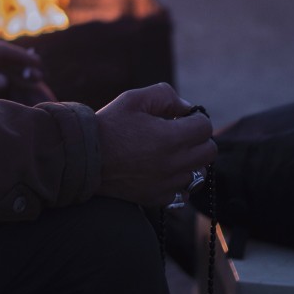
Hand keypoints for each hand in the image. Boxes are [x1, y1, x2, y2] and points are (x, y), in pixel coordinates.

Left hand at [0, 40, 46, 99]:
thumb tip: (3, 81)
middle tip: (42, 74)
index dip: (23, 59)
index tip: (38, 66)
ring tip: (36, 81)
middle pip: (8, 59)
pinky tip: (16, 84)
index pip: (4, 52)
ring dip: (19, 72)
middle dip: (26, 66)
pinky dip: (9, 78)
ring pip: (3, 66)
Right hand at [95, 83, 215, 206]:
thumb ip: (165, 95)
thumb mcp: (134, 99)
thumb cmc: (109, 126)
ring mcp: (166, 184)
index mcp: (169, 138)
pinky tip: (163, 170)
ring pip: (198, 173)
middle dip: (198, 139)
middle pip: (208, 152)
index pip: (205, 128)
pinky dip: (178, 181)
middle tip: (179, 133)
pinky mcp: (157, 198)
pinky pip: (183, 192)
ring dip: (190, 160)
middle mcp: (172, 164)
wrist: (84, 159)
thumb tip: (186, 108)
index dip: (195, 118)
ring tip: (169, 152)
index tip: (180, 117)